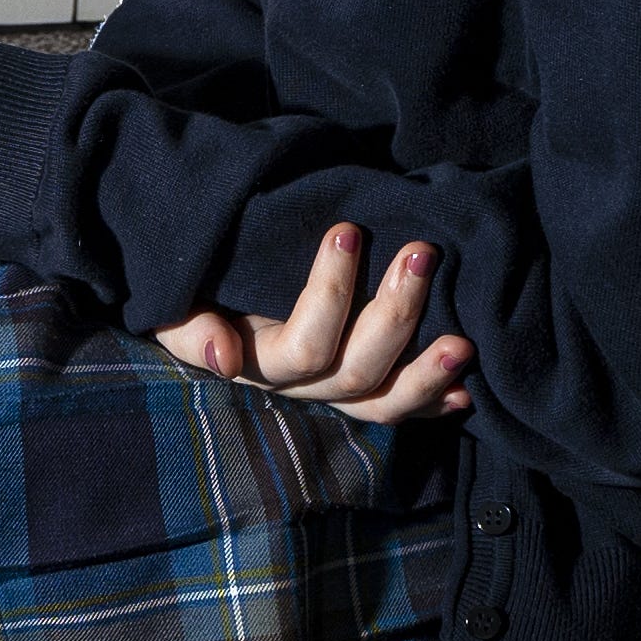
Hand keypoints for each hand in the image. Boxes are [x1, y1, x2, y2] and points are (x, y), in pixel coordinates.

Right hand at [152, 222, 474, 423]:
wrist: (206, 304)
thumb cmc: (193, 295)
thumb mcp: (174, 308)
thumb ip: (188, 330)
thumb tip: (226, 361)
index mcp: (259, 362)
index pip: (304, 345)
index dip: (331, 293)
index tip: (347, 229)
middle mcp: (302, 387)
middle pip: (356, 371)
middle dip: (395, 315)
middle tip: (421, 255)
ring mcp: (334, 393)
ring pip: (385, 400)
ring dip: (426, 374)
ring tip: (463, 342)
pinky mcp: (360, 391)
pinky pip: (399, 411)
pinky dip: (432, 403)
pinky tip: (466, 394)